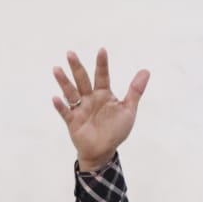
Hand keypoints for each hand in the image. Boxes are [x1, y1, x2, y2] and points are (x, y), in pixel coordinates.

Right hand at [52, 48, 149, 171]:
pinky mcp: (73, 121)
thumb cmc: (116, 130)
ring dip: (64, 82)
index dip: (102, 64)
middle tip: (70, 53)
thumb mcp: (128, 110)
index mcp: (103, 94)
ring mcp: (80, 109)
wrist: (103, 151)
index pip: (102, 76)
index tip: (102, 50)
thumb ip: (135, 91)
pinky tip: (56, 98)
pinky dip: (61, 106)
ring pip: (71, 92)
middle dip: (77, 67)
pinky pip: (66, 112)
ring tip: (57, 69)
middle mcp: (90, 98)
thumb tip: (146, 71)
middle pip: (83, 80)